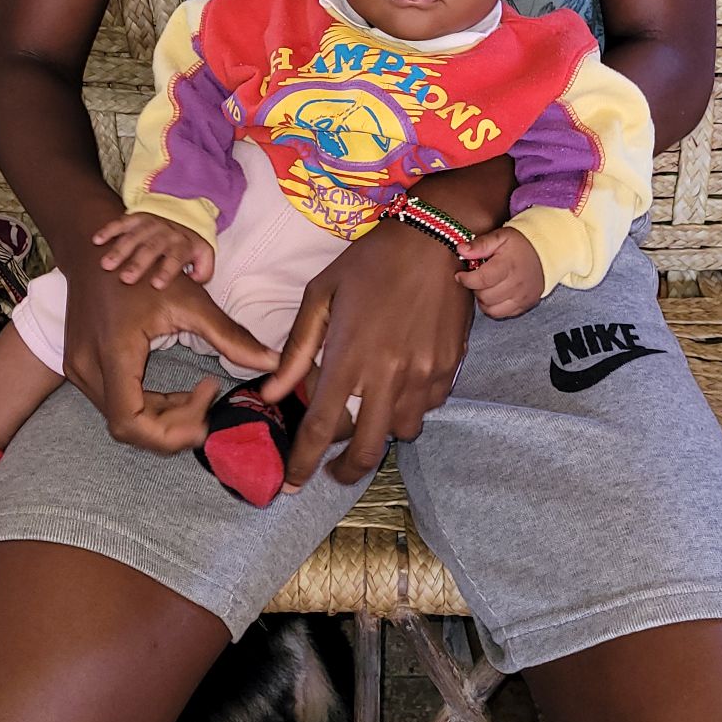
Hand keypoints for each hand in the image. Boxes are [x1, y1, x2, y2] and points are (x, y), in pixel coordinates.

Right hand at [62, 254, 278, 453]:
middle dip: (174, 425)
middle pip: (129, 428)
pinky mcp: (80, 369)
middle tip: (209, 399)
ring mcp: (79, 370)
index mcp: (113, 353)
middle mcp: (88, 368)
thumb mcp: (190, 300)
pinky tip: (173, 392)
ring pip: (121, 420)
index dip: (171, 431)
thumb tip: (274, 362)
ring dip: (162, 418)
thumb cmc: (144, 269)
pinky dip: (147, 407)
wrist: (96, 249)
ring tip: (197, 393)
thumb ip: (230, 336)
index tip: (206, 404)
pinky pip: (114, 404)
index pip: (131, 424)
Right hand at [92, 211, 213, 287]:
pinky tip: (97, 241)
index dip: (167, 270)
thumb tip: (195, 283)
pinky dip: (109, 230)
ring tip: (107, 265)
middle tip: (126, 278)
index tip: (156, 284)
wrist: (184, 210)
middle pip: (152, 248)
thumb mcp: (204, 254)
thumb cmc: (189, 242)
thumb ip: (204, 270)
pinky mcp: (137, 217)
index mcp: (183, 244)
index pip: (176, 257)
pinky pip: (122, 222)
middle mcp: (166, 233)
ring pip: (134, 236)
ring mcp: (150, 224)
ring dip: (120, 250)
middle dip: (138, 263)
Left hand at [260, 219, 472, 489]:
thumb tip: (272, 392)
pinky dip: (409, 406)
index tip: (292, 483)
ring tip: (368, 410)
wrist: (436, 238)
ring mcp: (423, 375)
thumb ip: (297, 348)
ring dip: (381, 431)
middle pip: (368, 449)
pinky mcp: (448, 368)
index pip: (322, 427)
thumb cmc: (371, 261)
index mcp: (350, 356)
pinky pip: (427, 407)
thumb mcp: (321, 294)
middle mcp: (388, 375)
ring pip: (401, 430)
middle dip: (346, 470)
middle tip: (333, 470)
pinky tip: (398, 384)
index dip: (304, 462)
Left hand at [456, 226, 543, 317]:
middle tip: (476, 278)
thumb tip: (461, 250)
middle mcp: (517, 285)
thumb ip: (480, 244)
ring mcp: (522, 297)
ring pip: (492, 309)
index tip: (460, 275)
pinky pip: (503, 314)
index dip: (466, 280)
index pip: (481, 280)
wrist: (545, 251)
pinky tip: (495, 294)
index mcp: (508, 266)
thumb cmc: (520, 243)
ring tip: (485, 286)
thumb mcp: (500, 236)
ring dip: (483, 299)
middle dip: (475, 288)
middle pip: (484, 296)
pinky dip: (494, 307)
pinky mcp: (526, 304)